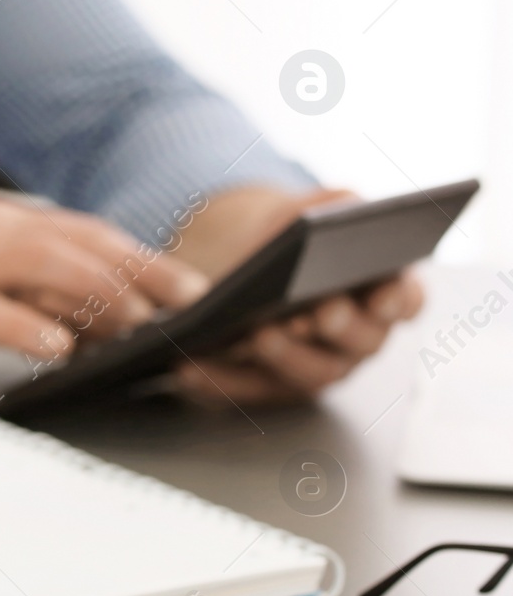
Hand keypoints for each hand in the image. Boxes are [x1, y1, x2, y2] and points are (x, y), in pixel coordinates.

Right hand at [0, 198, 210, 392]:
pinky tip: (61, 352)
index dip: (147, 261)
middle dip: (144, 277)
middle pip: (86, 247)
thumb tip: (104, 318)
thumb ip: (30, 291)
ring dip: (103, 300)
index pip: (91, 235)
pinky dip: (34, 332)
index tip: (191, 289)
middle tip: (186, 308)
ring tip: (139, 327)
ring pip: (52, 272)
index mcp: (0, 227)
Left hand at [174, 187, 423, 404]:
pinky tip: (190, 366)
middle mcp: (356, 338)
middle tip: (319, 314)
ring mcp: (315, 366)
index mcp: (379, 291)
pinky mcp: (267, 385)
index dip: (400, 300)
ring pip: (309, 374)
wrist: (245, 256)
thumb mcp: (314, 208)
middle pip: (360, 342)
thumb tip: (338, 212)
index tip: (385, 296)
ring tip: (257, 335)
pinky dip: (219, 380)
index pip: (405, 299)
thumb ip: (336, 207)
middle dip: (342, 327)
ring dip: (286, 356)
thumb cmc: (293, 233)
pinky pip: (245, 389)